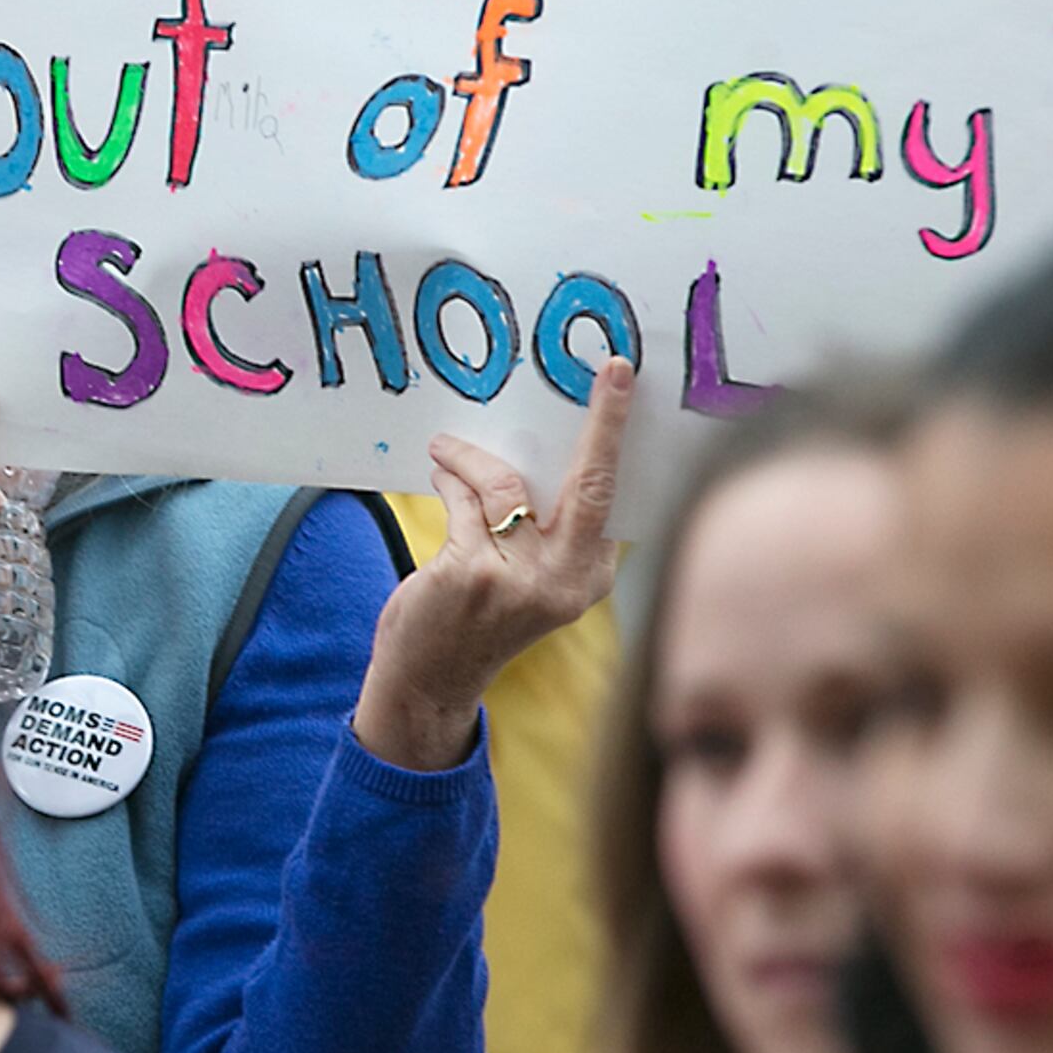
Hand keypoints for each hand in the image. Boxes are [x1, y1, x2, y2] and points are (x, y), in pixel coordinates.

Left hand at [352, 357, 633, 772]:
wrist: (430, 683)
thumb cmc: (480, 622)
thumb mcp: (530, 582)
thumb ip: (545, 530)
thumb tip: (538, 449)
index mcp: (589, 577)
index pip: (613, 495)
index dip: (615, 435)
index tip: (622, 380)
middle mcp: (566, 580)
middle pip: (594, 483)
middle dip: (606, 421)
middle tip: (612, 368)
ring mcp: (520, 579)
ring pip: (505, 484)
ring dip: (470, 458)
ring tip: (445, 450)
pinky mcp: (473, 574)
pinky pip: (465, 501)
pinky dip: (450, 478)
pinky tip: (439, 473)